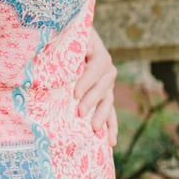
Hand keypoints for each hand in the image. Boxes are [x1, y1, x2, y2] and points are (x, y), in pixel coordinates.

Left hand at [75, 27, 118, 145]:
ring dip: (102, 115)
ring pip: (108, 101)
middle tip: (80, 113)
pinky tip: (110, 142)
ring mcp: (107, 85)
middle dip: (92, 100)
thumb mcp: (69, 37)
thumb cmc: (67, 39)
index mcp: (99, 52)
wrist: (72, 43)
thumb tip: (78, 48)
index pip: (97, 66)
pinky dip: (111, 127)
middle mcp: (107, 69)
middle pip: (104, 85)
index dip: (88, 80)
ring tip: (94, 129)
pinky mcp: (104, 98)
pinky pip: (111, 113)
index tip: (75, 93)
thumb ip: (72, 42)